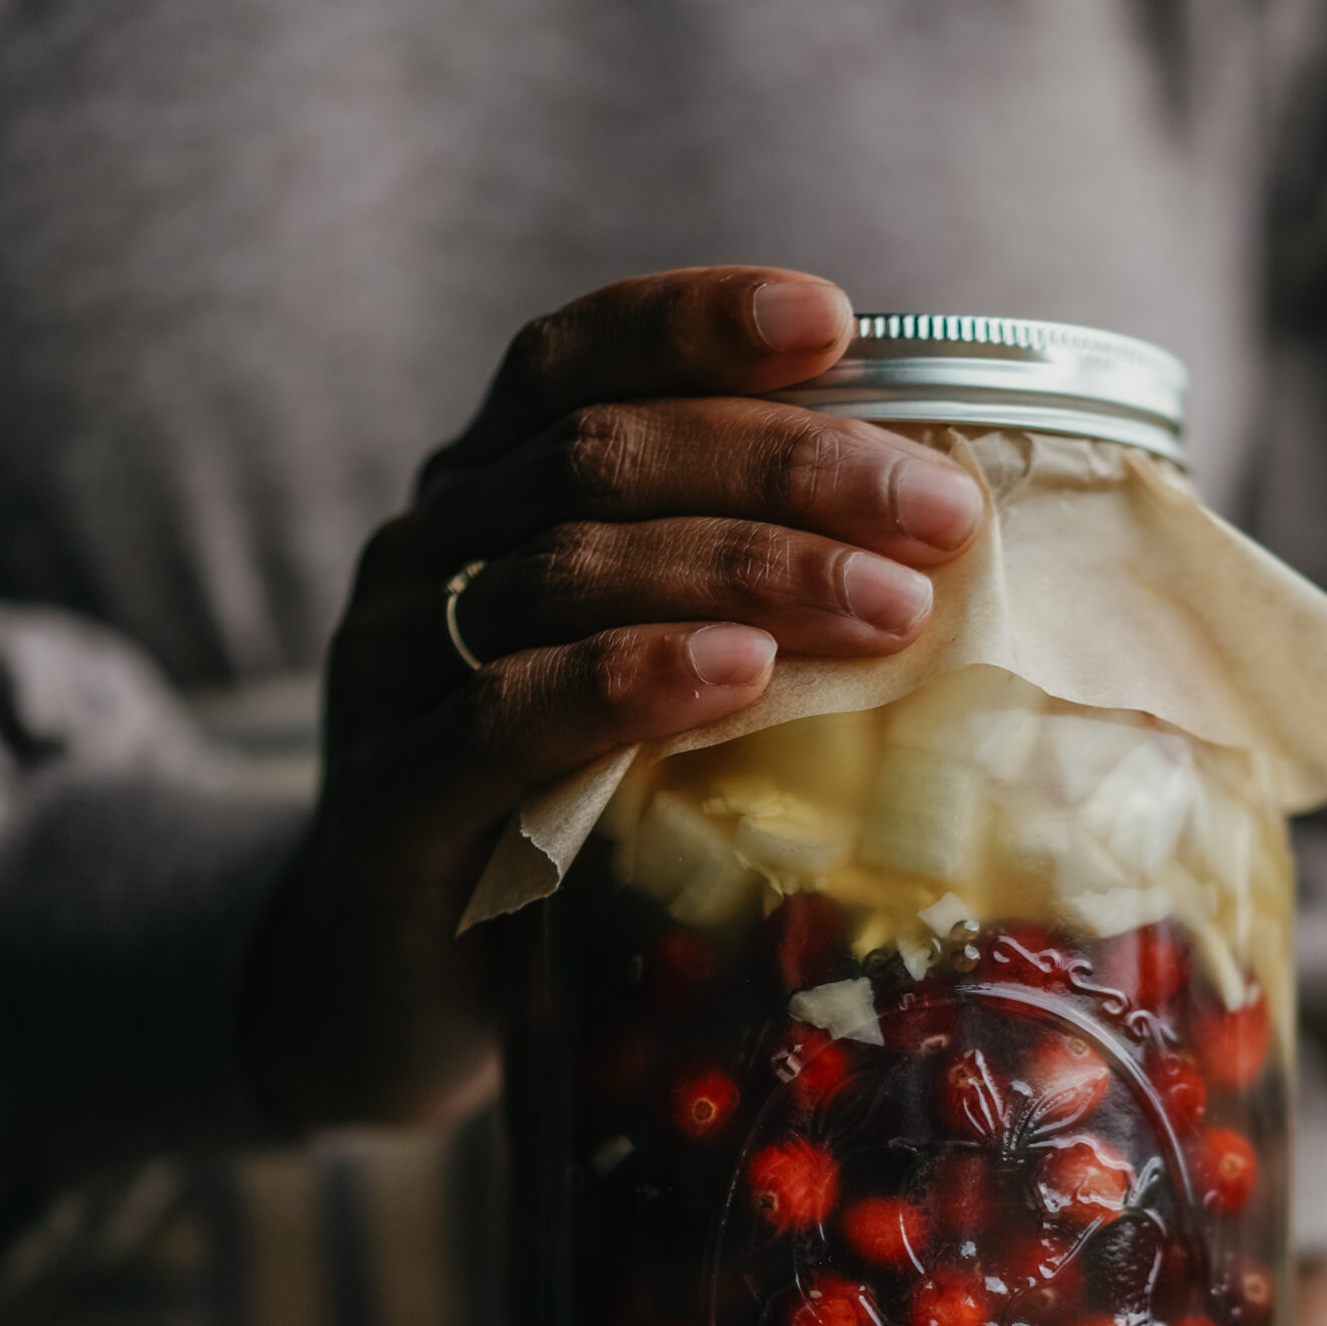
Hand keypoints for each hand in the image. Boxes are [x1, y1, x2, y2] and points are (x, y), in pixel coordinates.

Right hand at [237, 268, 983, 1129]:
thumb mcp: (639, 696)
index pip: (574, 359)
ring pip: (565, 570)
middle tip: (938, 514)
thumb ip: (728, 607)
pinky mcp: (386, 801)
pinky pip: (504, 717)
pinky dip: (629, 679)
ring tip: (889, 606)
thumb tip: (940, 559)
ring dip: (746, 570)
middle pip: (597, 454)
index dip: (697, 321)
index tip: (836, 322)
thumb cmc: (554, 832)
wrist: (387, 1004)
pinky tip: (739, 673)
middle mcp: (424, 559)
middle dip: (787, 467)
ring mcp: (389, 674)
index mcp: (483, 501)